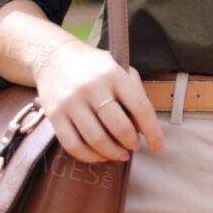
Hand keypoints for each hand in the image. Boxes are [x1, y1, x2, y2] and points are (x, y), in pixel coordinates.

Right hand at [32, 38, 164, 162]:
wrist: (54, 56)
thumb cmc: (93, 66)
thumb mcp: (119, 68)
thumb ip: (135, 93)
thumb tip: (143, 128)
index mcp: (114, 74)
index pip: (140, 108)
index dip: (152, 131)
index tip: (158, 147)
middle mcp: (92, 87)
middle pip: (118, 127)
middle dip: (130, 143)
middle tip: (133, 146)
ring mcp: (71, 102)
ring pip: (96, 139)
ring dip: (112, 152)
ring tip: (119, 153)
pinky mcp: (54, 114)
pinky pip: (72, 145)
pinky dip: (89, 156)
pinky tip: (98, 155)